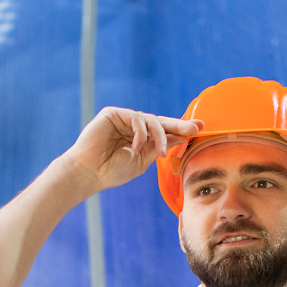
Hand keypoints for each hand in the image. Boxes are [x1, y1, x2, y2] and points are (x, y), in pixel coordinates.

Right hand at [62, 107, 202, 192]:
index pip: (162, 132)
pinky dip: (141, 132)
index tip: (198, 130)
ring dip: (160, 135)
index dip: (179, 130)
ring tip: (161, 151)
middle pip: (160, 122)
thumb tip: (181, 136)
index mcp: (139, 139)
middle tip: (196, 127)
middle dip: (179, 125)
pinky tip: (136, 146)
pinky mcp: (113, 114)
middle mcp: (131, 127)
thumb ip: (158, 147)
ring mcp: (122, 119)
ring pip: (150, 120)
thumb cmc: (111, 171)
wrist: (88, 173)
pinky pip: (136, 118)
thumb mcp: (141, 161)